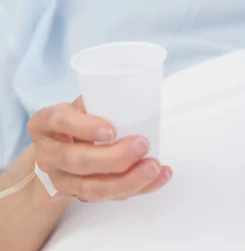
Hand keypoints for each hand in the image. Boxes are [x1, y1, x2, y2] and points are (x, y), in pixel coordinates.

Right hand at [28, 97, 171, 201]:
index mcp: (44, 122)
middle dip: (113, 158)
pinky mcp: (81, 196)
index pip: (60, 121)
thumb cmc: (75, 119)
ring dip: (128, 180)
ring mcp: (62, 180)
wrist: (57, 151)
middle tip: (142, 144)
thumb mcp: (78, 104)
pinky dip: (138, 188)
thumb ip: (99, 97)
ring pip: (93, 187)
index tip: (111, 129)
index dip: (85, 127)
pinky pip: (110, 197)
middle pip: (77, 160)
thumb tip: (138, 87)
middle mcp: (48, 154)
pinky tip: (160, 176)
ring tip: (154, 167)